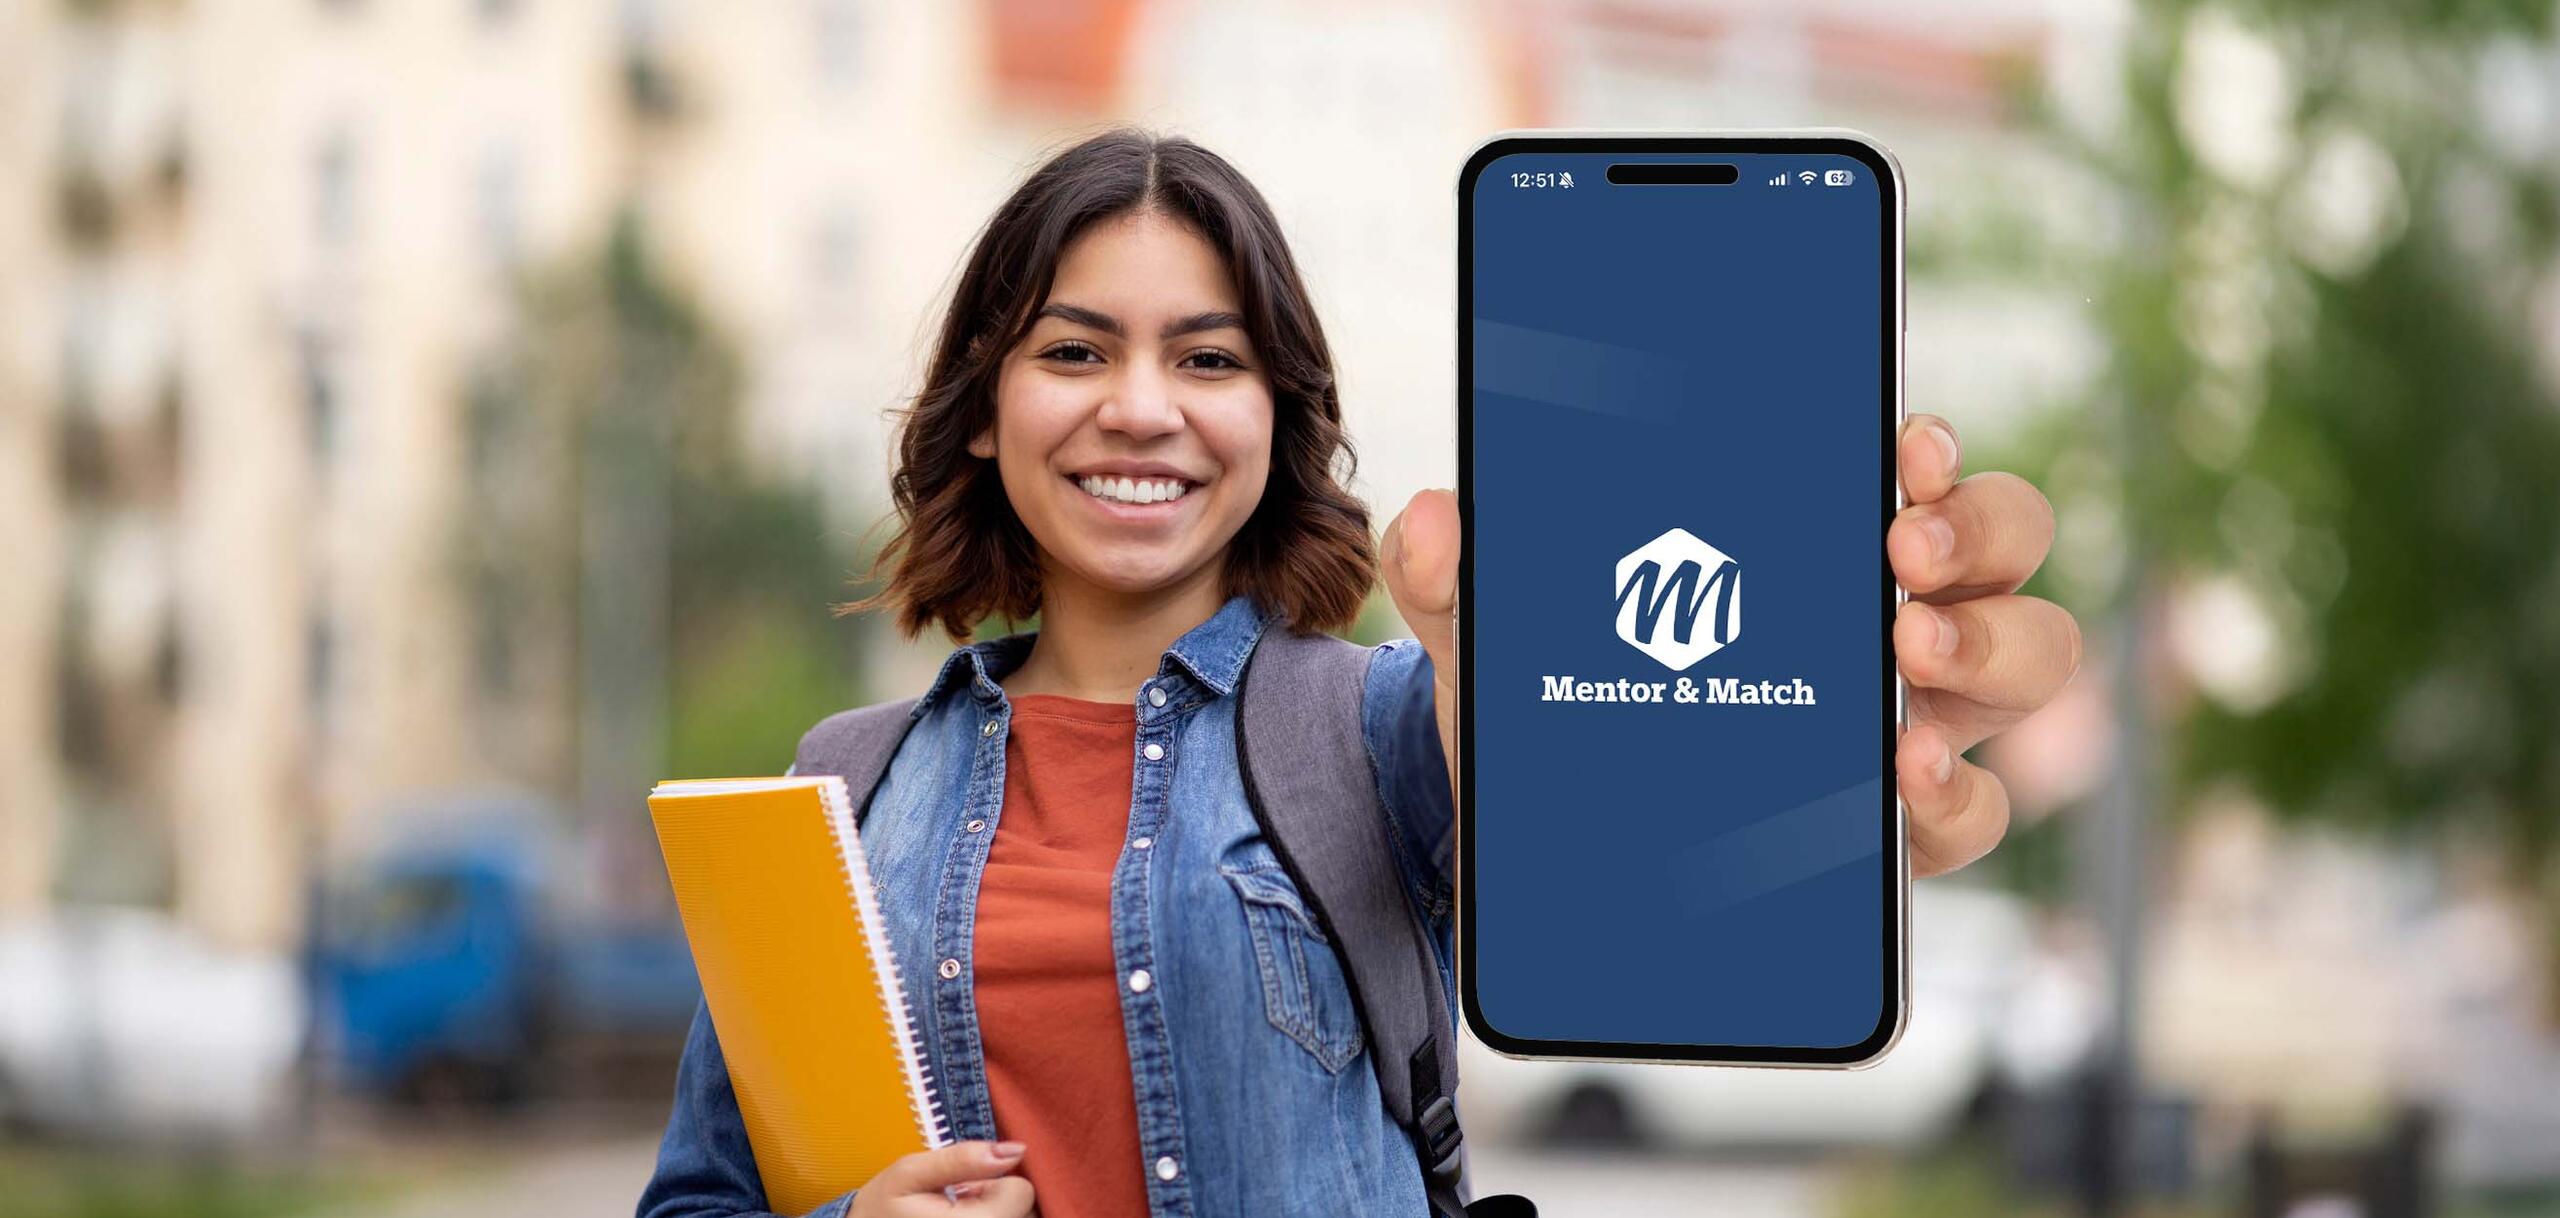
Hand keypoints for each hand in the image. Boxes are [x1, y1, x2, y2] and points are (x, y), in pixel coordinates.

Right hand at [847, 1141, 1034, 1216]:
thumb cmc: (883, 1209)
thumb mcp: (911, 1173)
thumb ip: (963, 1159)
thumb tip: (1017, 1149)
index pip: (1022, 1191)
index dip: (993, 1180)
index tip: (962, 1187)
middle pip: (1026, 1211)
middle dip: (997, 1199)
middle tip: (957, 1201)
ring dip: (995, 1212)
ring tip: (956, 1216)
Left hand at [1382, 412, 2079, 881]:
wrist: (1550, 831)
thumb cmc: (1565, 691)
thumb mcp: (1499, 632)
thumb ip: (1457, 576)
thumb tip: (1434, 520)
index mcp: (1814, 536)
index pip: (1913, 467)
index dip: (1930, 446)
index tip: (1901, 440)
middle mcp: (1890, 612)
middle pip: (2005, 542)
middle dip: (1976, 532)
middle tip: (1899, 550)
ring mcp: (1911, 714)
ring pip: (2028, 656)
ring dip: (1991, 644)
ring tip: (1908, 652)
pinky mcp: (1899, 825)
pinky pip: (1975, 807)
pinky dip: (1958, 792)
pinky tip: (1906, 779)